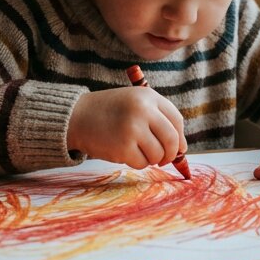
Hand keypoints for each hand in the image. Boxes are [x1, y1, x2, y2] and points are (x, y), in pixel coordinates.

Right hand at [67, 87, 186, 169]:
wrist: (77, 116)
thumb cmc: (110, 112)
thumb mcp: (135, 102)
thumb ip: (158, 118)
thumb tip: (182, 148)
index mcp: (148, 96)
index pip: (177, 120)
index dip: (181, 137)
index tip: (179, 147)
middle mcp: (143, 110)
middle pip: (172, 140)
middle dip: (171, 154)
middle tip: (163, 158)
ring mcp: (133, 129)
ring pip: (158, 154)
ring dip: (151, 158)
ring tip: (137, 151)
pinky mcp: (123, 147)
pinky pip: (142, 163)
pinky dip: (137, 162)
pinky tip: (125, 152)